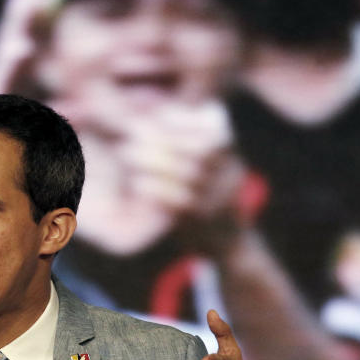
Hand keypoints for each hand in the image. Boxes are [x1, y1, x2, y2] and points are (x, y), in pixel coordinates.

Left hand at [74, 101, 244, 255]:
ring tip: (127, 152)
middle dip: (164, 137)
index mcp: (231, 159)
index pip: (214, 130)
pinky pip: (182, 202)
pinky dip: (158, 189)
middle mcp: (231, 176)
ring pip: (191, 174)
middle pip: (201, 149)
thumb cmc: (208, 199)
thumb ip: (190, 144)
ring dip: (155, 160)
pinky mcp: (205, 221)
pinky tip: (137, 183)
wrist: (229, 245)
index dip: (185, 119)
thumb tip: (159, 115)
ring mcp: (221, 199)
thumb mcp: (209, 170)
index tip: (157, 113)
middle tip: (132, 132)